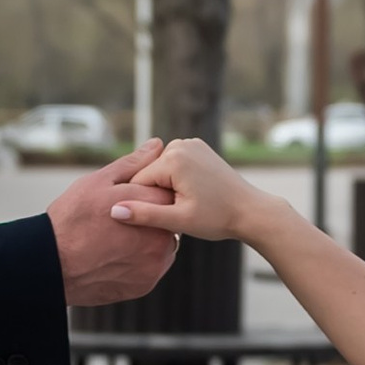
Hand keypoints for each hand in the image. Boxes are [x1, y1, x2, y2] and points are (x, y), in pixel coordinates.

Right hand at [46, 142, 178, 304]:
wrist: (52, 263)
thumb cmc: (72, 217)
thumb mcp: (99, 181)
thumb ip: (133, 164)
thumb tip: (157, 145)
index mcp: (153, 203)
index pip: (169, 191)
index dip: (150, 192)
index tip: (132, 197)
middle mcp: (162, 235)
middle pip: (168, 220)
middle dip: (152, 216)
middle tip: (122, 220)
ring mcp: (156, 262)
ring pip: (162, 245)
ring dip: (149, 240)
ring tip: (119, 239)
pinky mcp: (147, 283)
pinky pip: (152, 267)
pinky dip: (140, 261)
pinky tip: (118, 255)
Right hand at [107, 136, 263, 244]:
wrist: (251, 211)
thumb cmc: (217, 218)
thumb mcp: (178, 220)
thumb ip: (144, 214)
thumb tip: (113, 211)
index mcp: (173, 159)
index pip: (138, 182)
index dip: (143, 204)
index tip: (159, 218)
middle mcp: (180, 144)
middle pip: (149, 174)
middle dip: (156, 194)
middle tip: (176, 213)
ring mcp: (191, 144)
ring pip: (161, 170)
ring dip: (166, 188)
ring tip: (184, 205)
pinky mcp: (198, 148)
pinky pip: (175, 165)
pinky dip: (176, 180)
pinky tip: (191, 195)